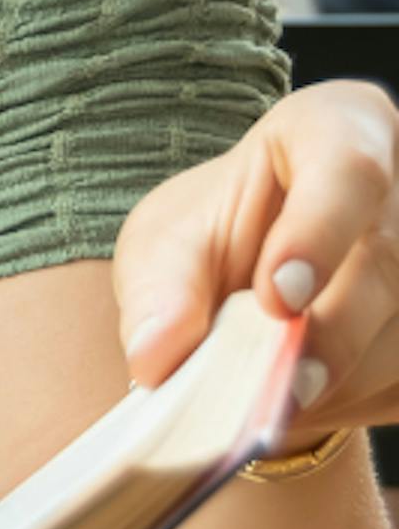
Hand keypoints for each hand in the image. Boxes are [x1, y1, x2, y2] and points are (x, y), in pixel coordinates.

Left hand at [117, 80, 398, 435]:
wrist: (260, 271)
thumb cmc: (219, 234)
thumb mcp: (169, 242)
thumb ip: (160, 291)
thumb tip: (153, 359)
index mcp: (337, 127)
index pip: (350, 169)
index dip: (318, 236)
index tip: (277, 300)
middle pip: (389, 264)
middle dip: (330, 338)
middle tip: (274, 392)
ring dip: (340, 381)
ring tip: (270, 401)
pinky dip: (357, 400)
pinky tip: (309, 399)